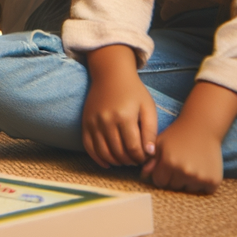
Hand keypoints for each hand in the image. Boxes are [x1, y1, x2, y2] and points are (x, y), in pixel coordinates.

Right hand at [83, 45, 157, 167]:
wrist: (110, 74)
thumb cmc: (133, 91)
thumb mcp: (148, 107)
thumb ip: (151, 131)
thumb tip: (149, 153)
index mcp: (124, 116)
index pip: (133, 148)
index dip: (141, 158)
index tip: (145, 156)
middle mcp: (106, 120)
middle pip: (118, 152)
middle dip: (130, 161)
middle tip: (136, 159)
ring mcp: (94, 122)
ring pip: (104, 152)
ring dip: (116, 161)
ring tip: (125, 160)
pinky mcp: (85, 122)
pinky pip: (88, 146)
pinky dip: (97, 158)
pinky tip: (107, 163)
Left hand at [141, 114, 222, 192]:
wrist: (202, 127)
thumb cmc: (178, 134)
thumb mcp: (160, 143)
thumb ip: (151, 160)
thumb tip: (144, 175)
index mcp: (169, 162)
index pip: (159, 182)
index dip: (160, 174)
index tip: (165, 167)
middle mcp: (185, 172)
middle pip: (174, 187)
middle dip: (173, 178)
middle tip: (179, 163)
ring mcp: (200, 177)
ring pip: (189, 189)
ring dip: (188, 181)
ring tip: (190, 164)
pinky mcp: (213, 181)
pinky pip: (204, 190)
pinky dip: (202, 183)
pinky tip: (201, 168)